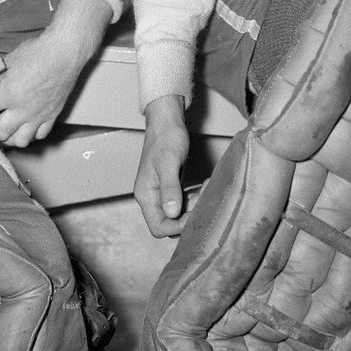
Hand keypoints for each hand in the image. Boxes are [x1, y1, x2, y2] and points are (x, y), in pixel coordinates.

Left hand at [0, 0, 110, 148]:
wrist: (65, 51)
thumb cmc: (36, 52)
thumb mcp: (7, 61)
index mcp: (8, 93)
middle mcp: (23, 109)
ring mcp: (39, 115)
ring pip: (20, 140)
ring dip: (8, 138)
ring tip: (2, 129)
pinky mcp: (52, 115)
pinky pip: (40, 135)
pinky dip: (30, 134)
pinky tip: (24, 126)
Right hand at [134, 95, 189, 237]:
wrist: (166, 123)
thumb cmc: (166, 139)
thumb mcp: (169, 163)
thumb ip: (170, 188)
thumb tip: (172, 212)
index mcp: (145, 195)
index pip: (158, 227)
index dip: (177, 226)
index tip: (194, 214)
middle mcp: (150, 198)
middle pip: (168, 224)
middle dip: (188, 217)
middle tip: (203, 199)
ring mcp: (160, 194)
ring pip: (177, 215)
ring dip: (193, 208)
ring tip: (205, 190)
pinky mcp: (169, 188)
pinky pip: (181, 204)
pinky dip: (193, 200)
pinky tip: (202, 189)